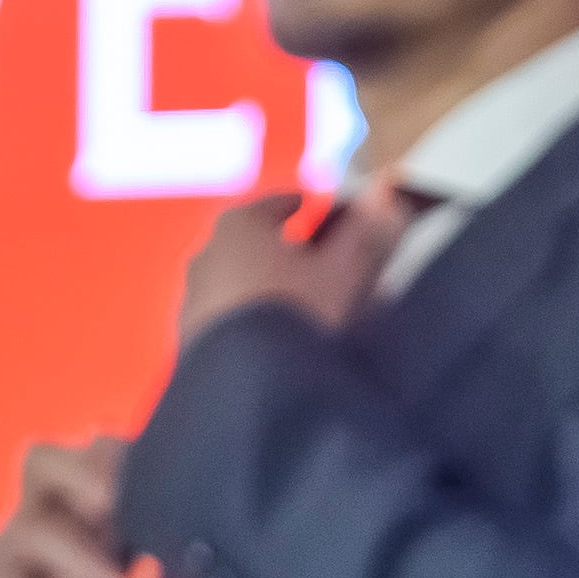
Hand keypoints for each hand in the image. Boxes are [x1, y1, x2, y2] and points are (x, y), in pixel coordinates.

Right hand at [0, 439, 127, 577]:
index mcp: (91, 508)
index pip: (98, 452)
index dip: (121, 457)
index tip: (160, 483)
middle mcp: (46, 520)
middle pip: (42, 462)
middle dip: (81, 477)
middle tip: (111, 509)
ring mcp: (9, 557)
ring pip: (32, 535)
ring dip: (82, 570)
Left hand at [177, 191, 393, 346]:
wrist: (247, 383)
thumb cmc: (297, 314)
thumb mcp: (346, 270)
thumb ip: (367, 230)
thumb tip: (387, 194)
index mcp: (240, 226)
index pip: (271, 203)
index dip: (293, 204)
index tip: (306, 205)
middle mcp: (207, 255)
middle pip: (247, 242)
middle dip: (275, 247)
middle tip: (304, 257)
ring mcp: (194, 299)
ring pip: (234, 281)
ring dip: (259, 286)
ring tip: (291, 306)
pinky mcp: (192, 339)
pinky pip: (226, 320)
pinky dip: (246, 321)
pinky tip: (270, 340)